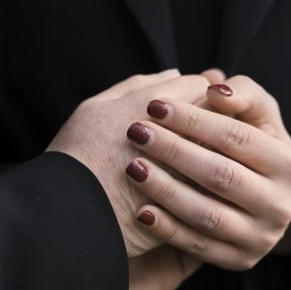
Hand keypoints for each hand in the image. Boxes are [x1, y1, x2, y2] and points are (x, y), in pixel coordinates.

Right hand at [47, 70, 210, 256]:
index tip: (191, 102)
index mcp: (152, 105)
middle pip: (216, 116)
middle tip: (200, 129)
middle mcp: (177, 135)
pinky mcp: (190, 206)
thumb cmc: (77, 158)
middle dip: (212, 119)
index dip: (196, 93)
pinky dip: (210, 185)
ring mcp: (188, 172)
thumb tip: (175, 73)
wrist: (69, 216)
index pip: (198, 86)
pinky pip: (214, 189)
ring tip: (197, 160)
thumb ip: (138, 87)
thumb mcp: (96, 109)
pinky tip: (197, 188)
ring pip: (221, 153)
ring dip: (214, 152)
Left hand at [122, 75, 290, 270]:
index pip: (237, 137)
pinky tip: (140, 210)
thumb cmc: (252, 146)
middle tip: (136, 132)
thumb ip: (242, 94)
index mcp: (290, 165)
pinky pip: (199, 247)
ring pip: (208, 214)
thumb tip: (216, 88)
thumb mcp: (257, 116)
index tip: (155, 106)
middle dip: (174, 151)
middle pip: (221, 175)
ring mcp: (262, 238)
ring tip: (132, 167)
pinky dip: (168, 229)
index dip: (194, 119)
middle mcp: (282, 205)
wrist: (264, 201)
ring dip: (166, 190)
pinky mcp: (241, 261)